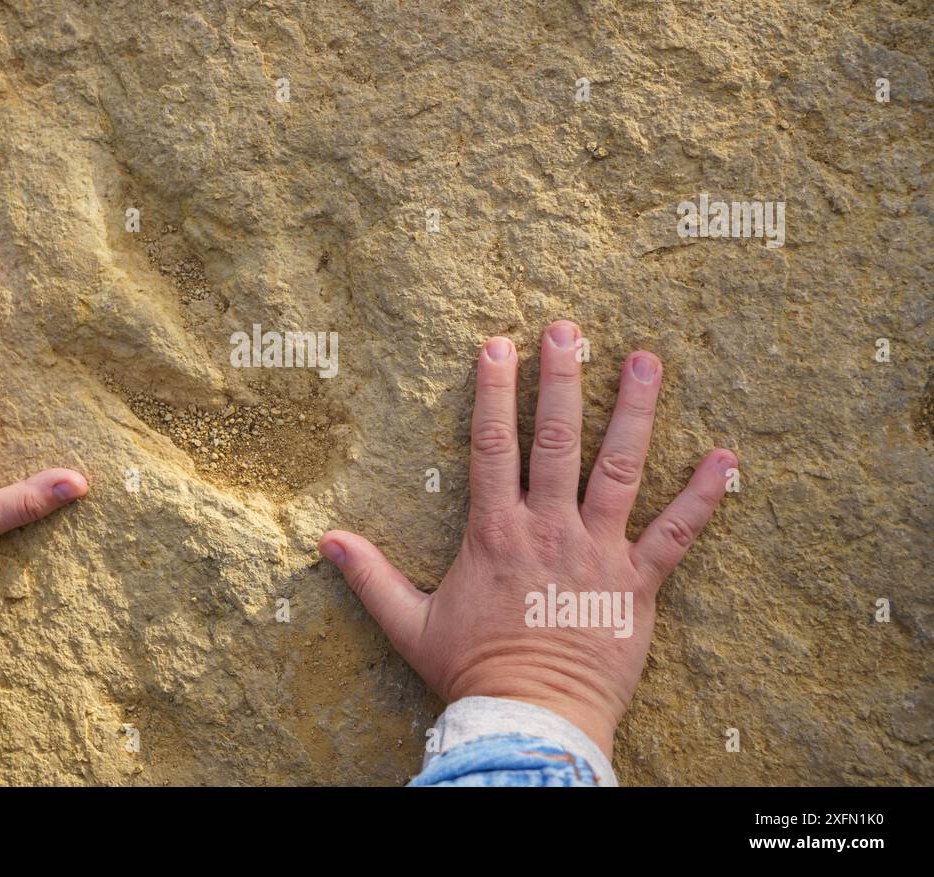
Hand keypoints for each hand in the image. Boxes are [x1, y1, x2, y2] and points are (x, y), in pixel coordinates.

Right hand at [319, 320, 734, 757]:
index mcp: (495, 532)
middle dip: (561, 379)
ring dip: (633, 411)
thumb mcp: (410, 624)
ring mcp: (597, 552)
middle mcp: (548, 529)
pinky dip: (703, 496)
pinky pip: (676, 534)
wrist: (531, 721)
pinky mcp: (637, 584)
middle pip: (555, 440)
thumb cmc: (472, 673)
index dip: (495, 391)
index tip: (497, 345)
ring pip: (619, 469)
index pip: (493, 445)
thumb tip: (324, 540)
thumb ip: (370, 577)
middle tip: (569, 329)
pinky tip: (725, 458)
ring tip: (645, 360)